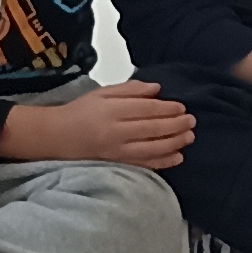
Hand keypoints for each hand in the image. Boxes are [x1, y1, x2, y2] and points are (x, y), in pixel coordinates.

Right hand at [9, 81, 194, 168]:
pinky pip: (144, 163)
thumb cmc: (82, 111)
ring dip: (174, 142)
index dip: (167, 108)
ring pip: (152, 147)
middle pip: (152, 128)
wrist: (59, 136)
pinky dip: (163, 161)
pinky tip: (177, 156)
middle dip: (176, 125)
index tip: (182, 107)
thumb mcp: (103, 92)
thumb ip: (131, 90)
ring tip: (189, 137)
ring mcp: (118, 150)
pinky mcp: (118, 163)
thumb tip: (157, 89)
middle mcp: (116, 131)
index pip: (146, 109)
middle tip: (192, 121)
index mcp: (112, 110)